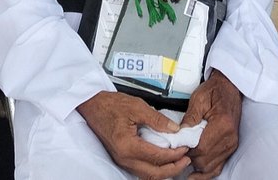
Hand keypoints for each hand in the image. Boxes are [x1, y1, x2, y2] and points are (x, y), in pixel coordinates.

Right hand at [77, 91, 191, 178]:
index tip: (185, 148)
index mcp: (127, 145)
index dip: (174, 154)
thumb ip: (157, 119)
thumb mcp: (137, 106)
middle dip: (173, 169)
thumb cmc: (110, 105)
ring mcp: (121, 160)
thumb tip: (174, 129)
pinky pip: (140, 171)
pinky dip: (154, 169)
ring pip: (146, 175)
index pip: (157, 157)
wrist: (91, 106)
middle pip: (153, 173)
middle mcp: (123, 157)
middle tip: (186, 160)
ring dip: (164, 171)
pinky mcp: (121, 158)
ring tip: (177, 162)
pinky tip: (162, 162)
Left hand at [181, 71, 242, 179]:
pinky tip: (195, 174)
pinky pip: (218, 166)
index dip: (186, 151)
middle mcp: (230, 138)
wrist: (229, 87)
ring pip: (210, 167)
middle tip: (177, 154)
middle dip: (189, 160)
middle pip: (205, 160)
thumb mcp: (199, 99)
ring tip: (183, 164)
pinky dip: (206, 172)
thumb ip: (189, 118)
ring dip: (196, 167)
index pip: (201, 149)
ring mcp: (231, 144)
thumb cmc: (215, 91)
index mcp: (222, 125)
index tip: (176, 148)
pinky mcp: (230, 147)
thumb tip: (179, 134)